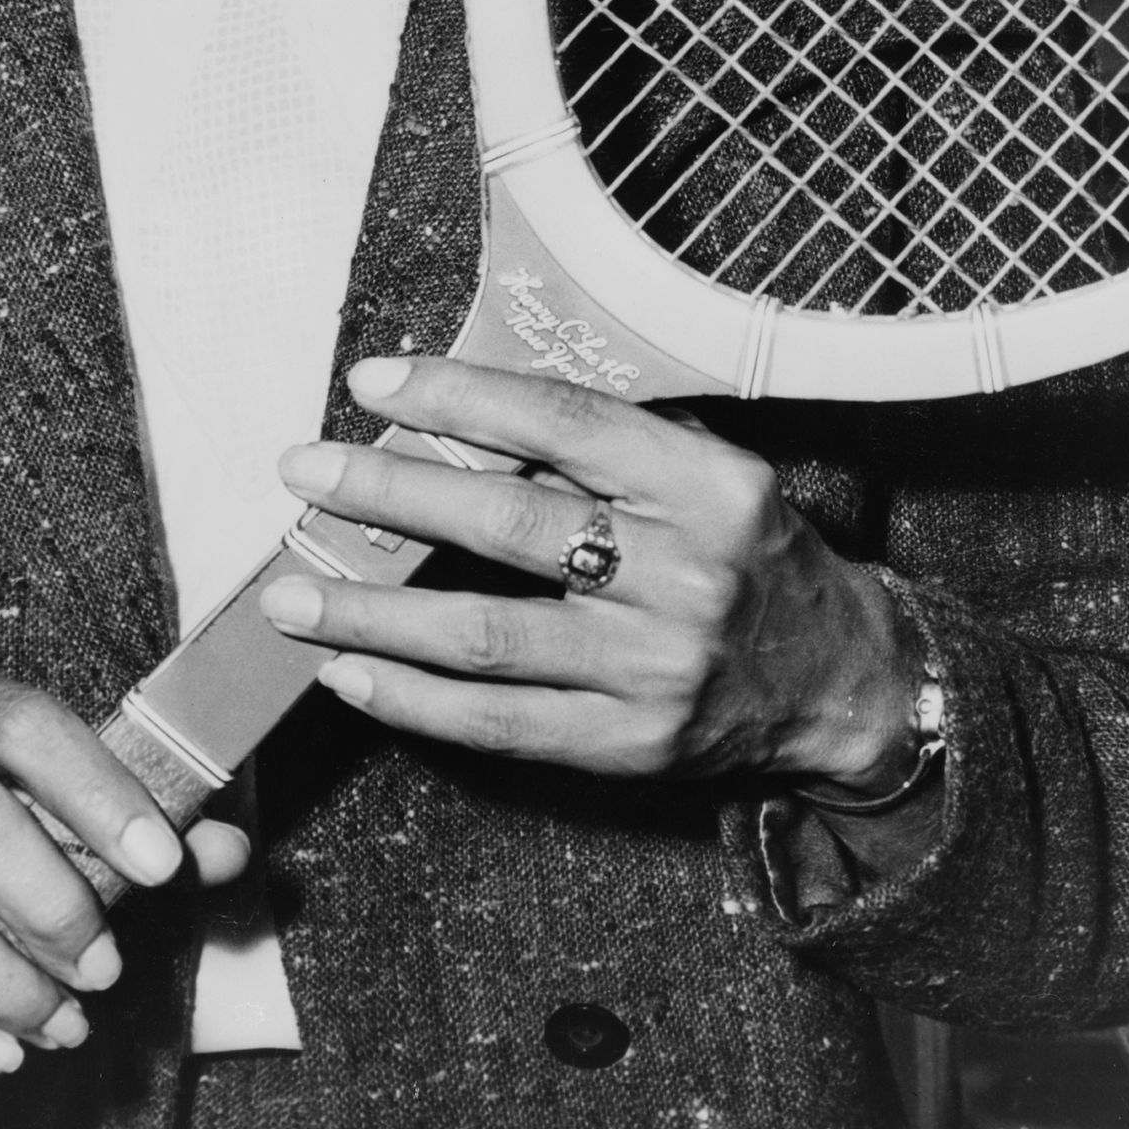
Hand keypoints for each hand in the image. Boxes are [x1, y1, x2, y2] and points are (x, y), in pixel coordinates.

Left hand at [261, 356, 920, 790]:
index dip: (457, 396)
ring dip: (372, 613)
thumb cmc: (744, 550)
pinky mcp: (631, 747)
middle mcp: (686, 575)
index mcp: (706, 485)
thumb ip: (599, 445)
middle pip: (507, 524)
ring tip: (289, 593)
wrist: (839, 679)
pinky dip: (412, 699)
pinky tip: (347, 672)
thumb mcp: (703, 472)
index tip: (371, 382)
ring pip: (485, 635)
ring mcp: (656, 670)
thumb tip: (444, 407)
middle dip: (389, 491)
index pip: (562, 423)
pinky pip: (498, 724)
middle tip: (302, 472)